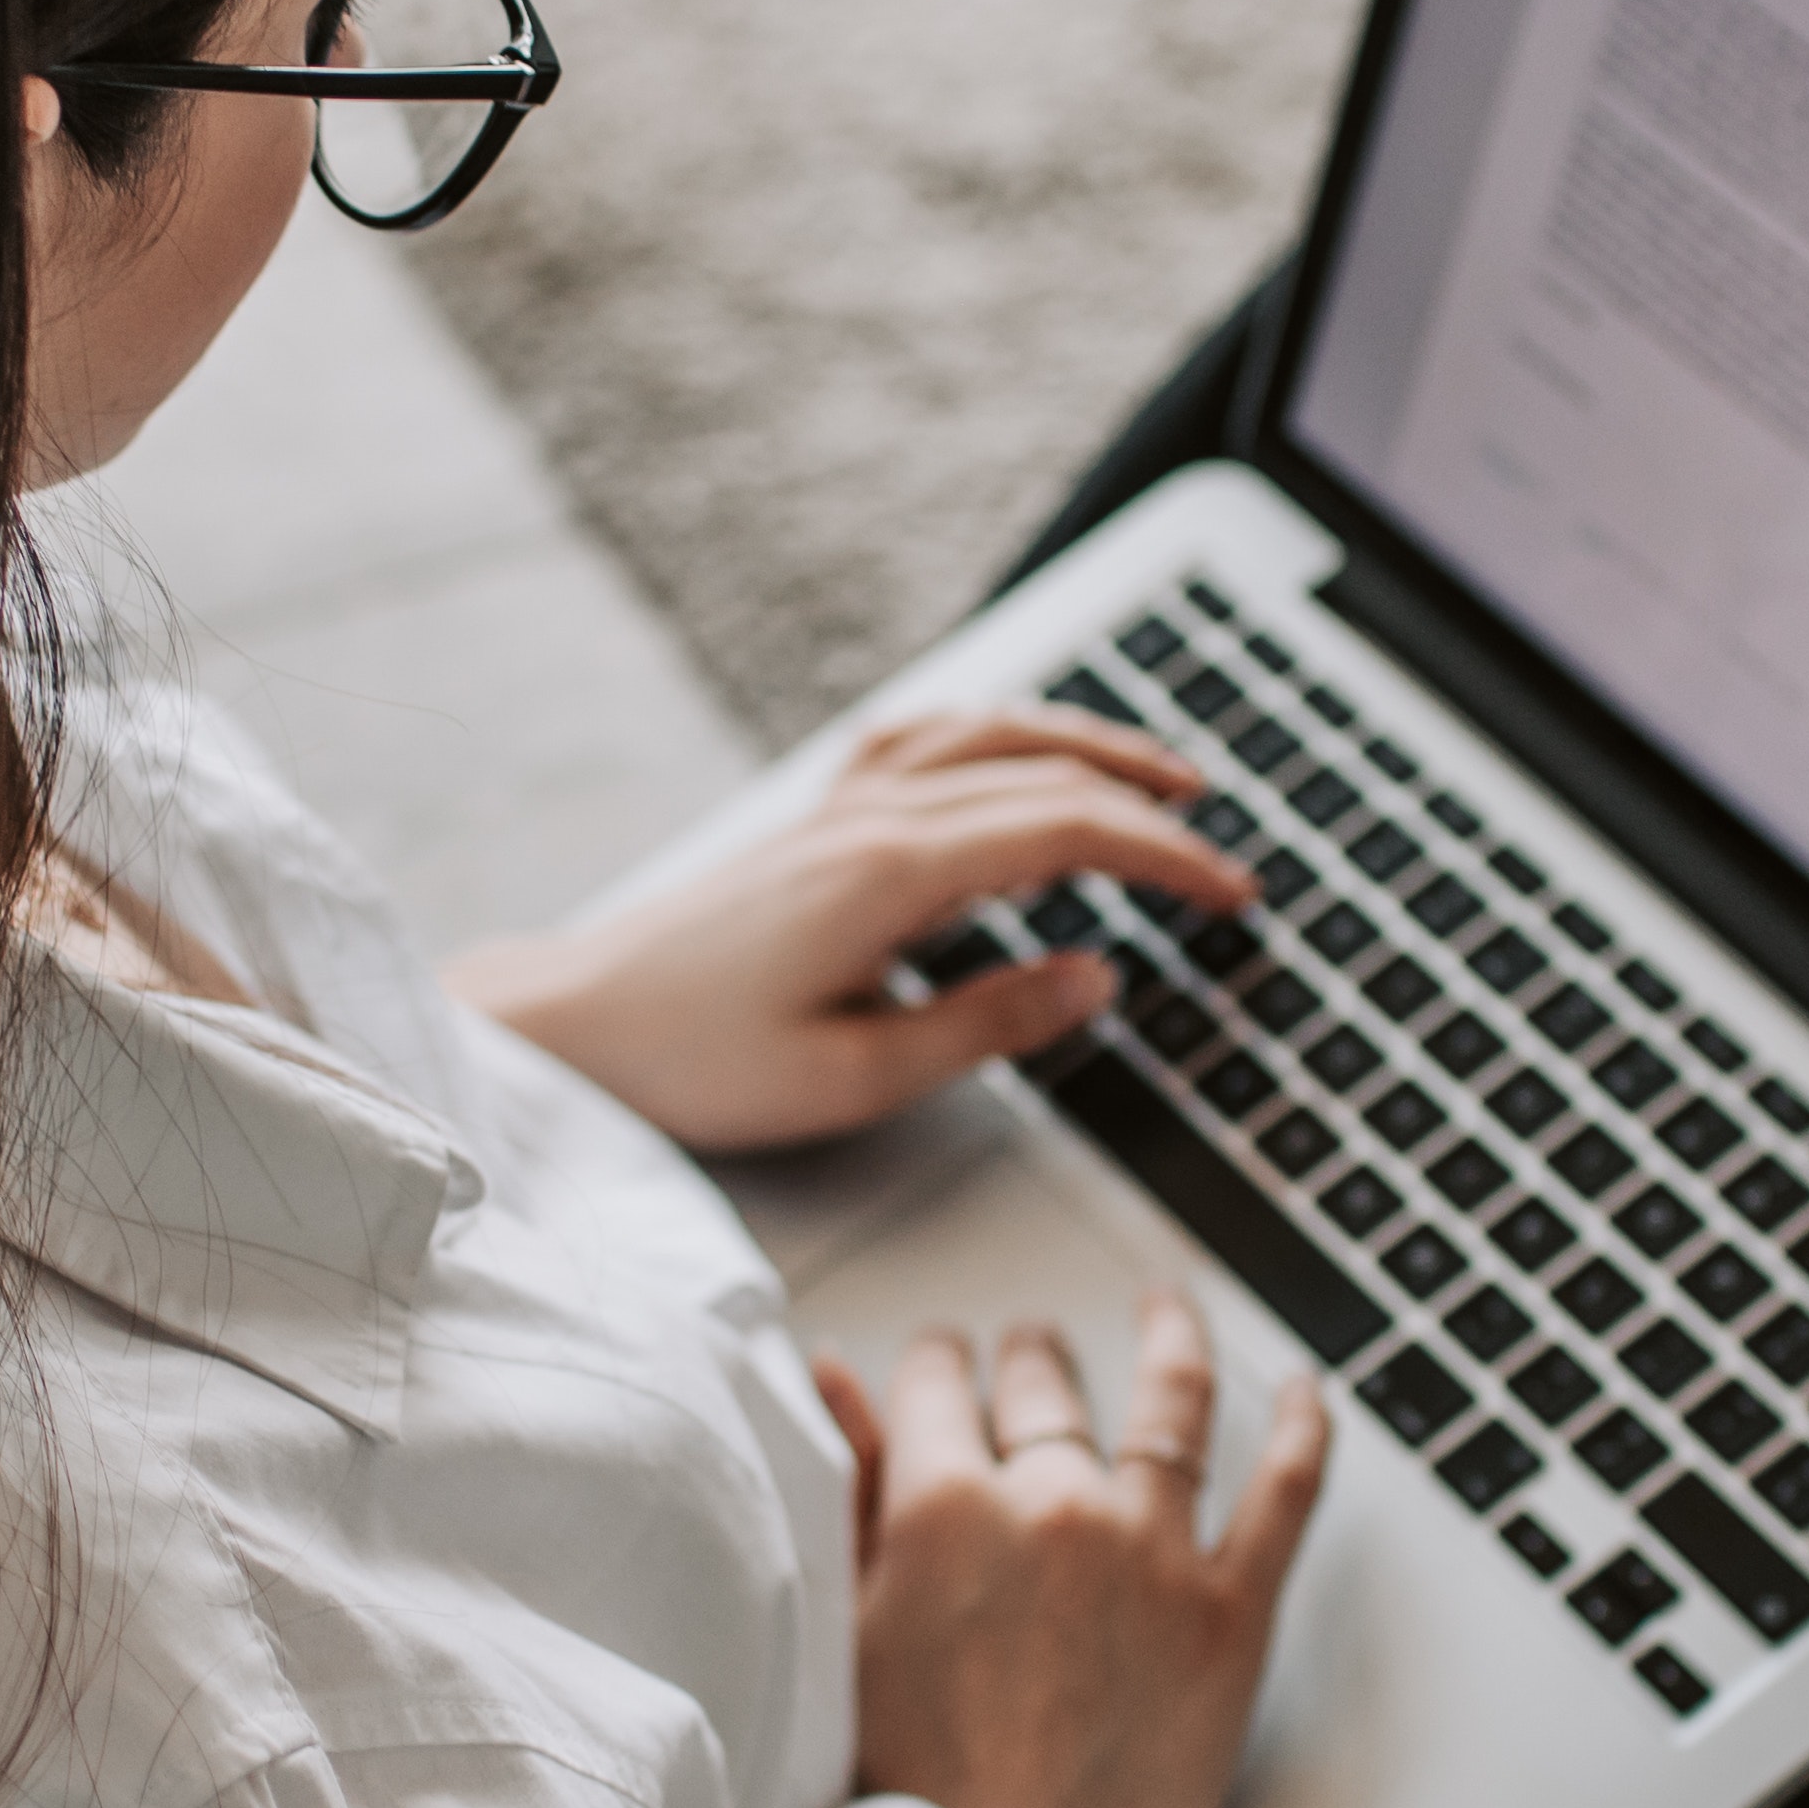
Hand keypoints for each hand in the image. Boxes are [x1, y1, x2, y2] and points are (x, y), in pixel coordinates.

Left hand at [450, 708, 1245, 1153]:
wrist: (575, 1025)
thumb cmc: (697, 1061)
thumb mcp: (855, 1075)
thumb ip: (988, 1023)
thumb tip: (1096, 976)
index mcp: (890, 872)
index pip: (1067, 831)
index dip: (1166, 858)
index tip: (1233, 894)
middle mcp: (868, 815)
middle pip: (1043, 769)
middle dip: (1150, 801)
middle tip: (1224, 848)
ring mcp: (837, 805)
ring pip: (988, 734)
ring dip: (1085, 743)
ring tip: (1158, 775)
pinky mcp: (814, 818)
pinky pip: (926, 737)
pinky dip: (998, 732)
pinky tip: (1020, 749)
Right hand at [827, 1293, 1329, 1807]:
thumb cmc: (906, 1792)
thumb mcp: (845, 1628)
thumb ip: (846, 1493)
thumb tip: (835, 1381)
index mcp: (942, 1507)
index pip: (937, 1384)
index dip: (935, 1367)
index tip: (940, 1366)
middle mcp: (1054, 1504)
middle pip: (1047, 1388)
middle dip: (1031, 1360)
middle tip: (1030, 1354)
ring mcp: (1154, 1552)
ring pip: (1171, 1405)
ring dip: (1168, 1342)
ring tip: (1167, 1313)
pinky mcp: (1233, 1614)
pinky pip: (1285, 1494)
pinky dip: (1305, 1431)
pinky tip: (1308, 1393)